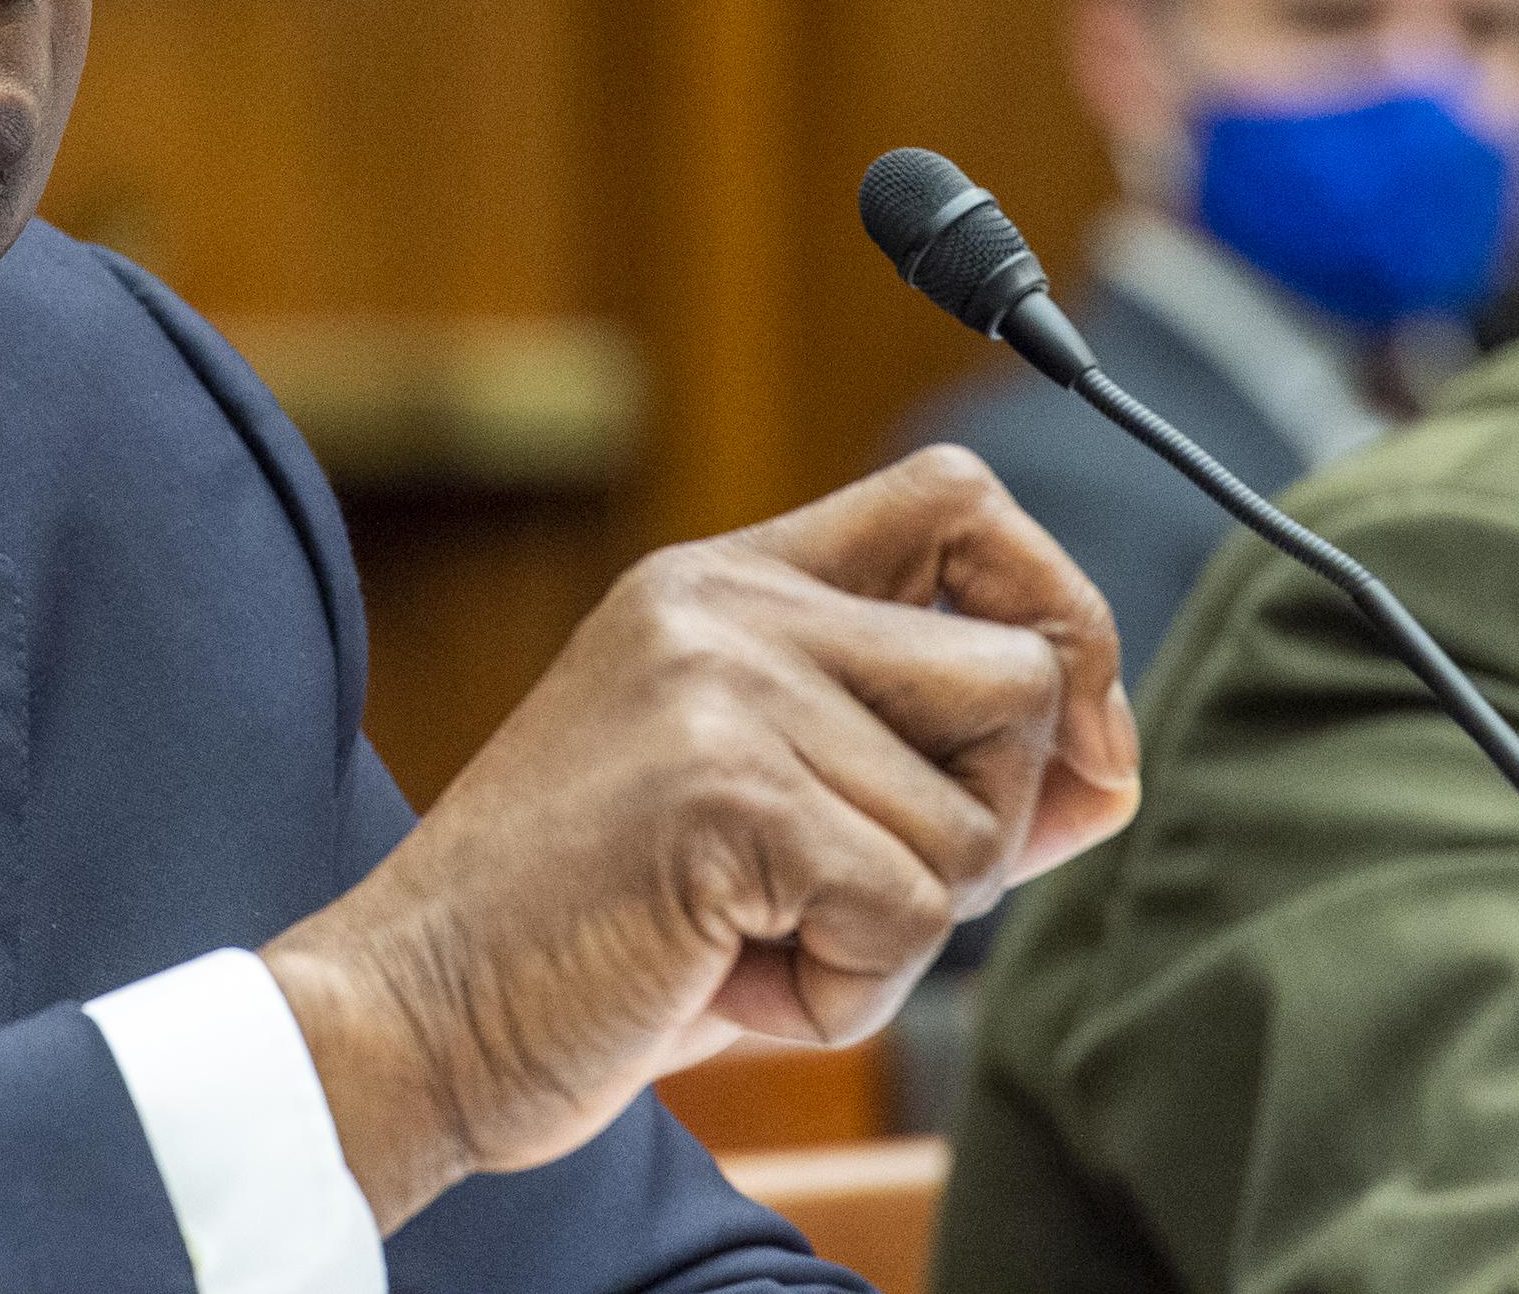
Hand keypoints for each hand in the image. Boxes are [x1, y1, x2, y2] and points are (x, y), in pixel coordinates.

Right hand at [263, 445, 1137, 1228]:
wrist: (407, 1014)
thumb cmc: (587, 936)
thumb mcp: (768, 817)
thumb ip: (924, 769)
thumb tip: (1112, 769)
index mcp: (723, 583)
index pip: (960, 503)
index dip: (1056, 609)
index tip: (1066, 743)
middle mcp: (725, 603)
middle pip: (1021, 673)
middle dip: (985, 824)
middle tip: (829, 893)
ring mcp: (723, 685)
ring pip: (978, 824)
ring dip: (897, 934)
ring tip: (749, 937)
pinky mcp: (724, 790)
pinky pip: (911, 917)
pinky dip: (847, 996)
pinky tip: (726, 979)